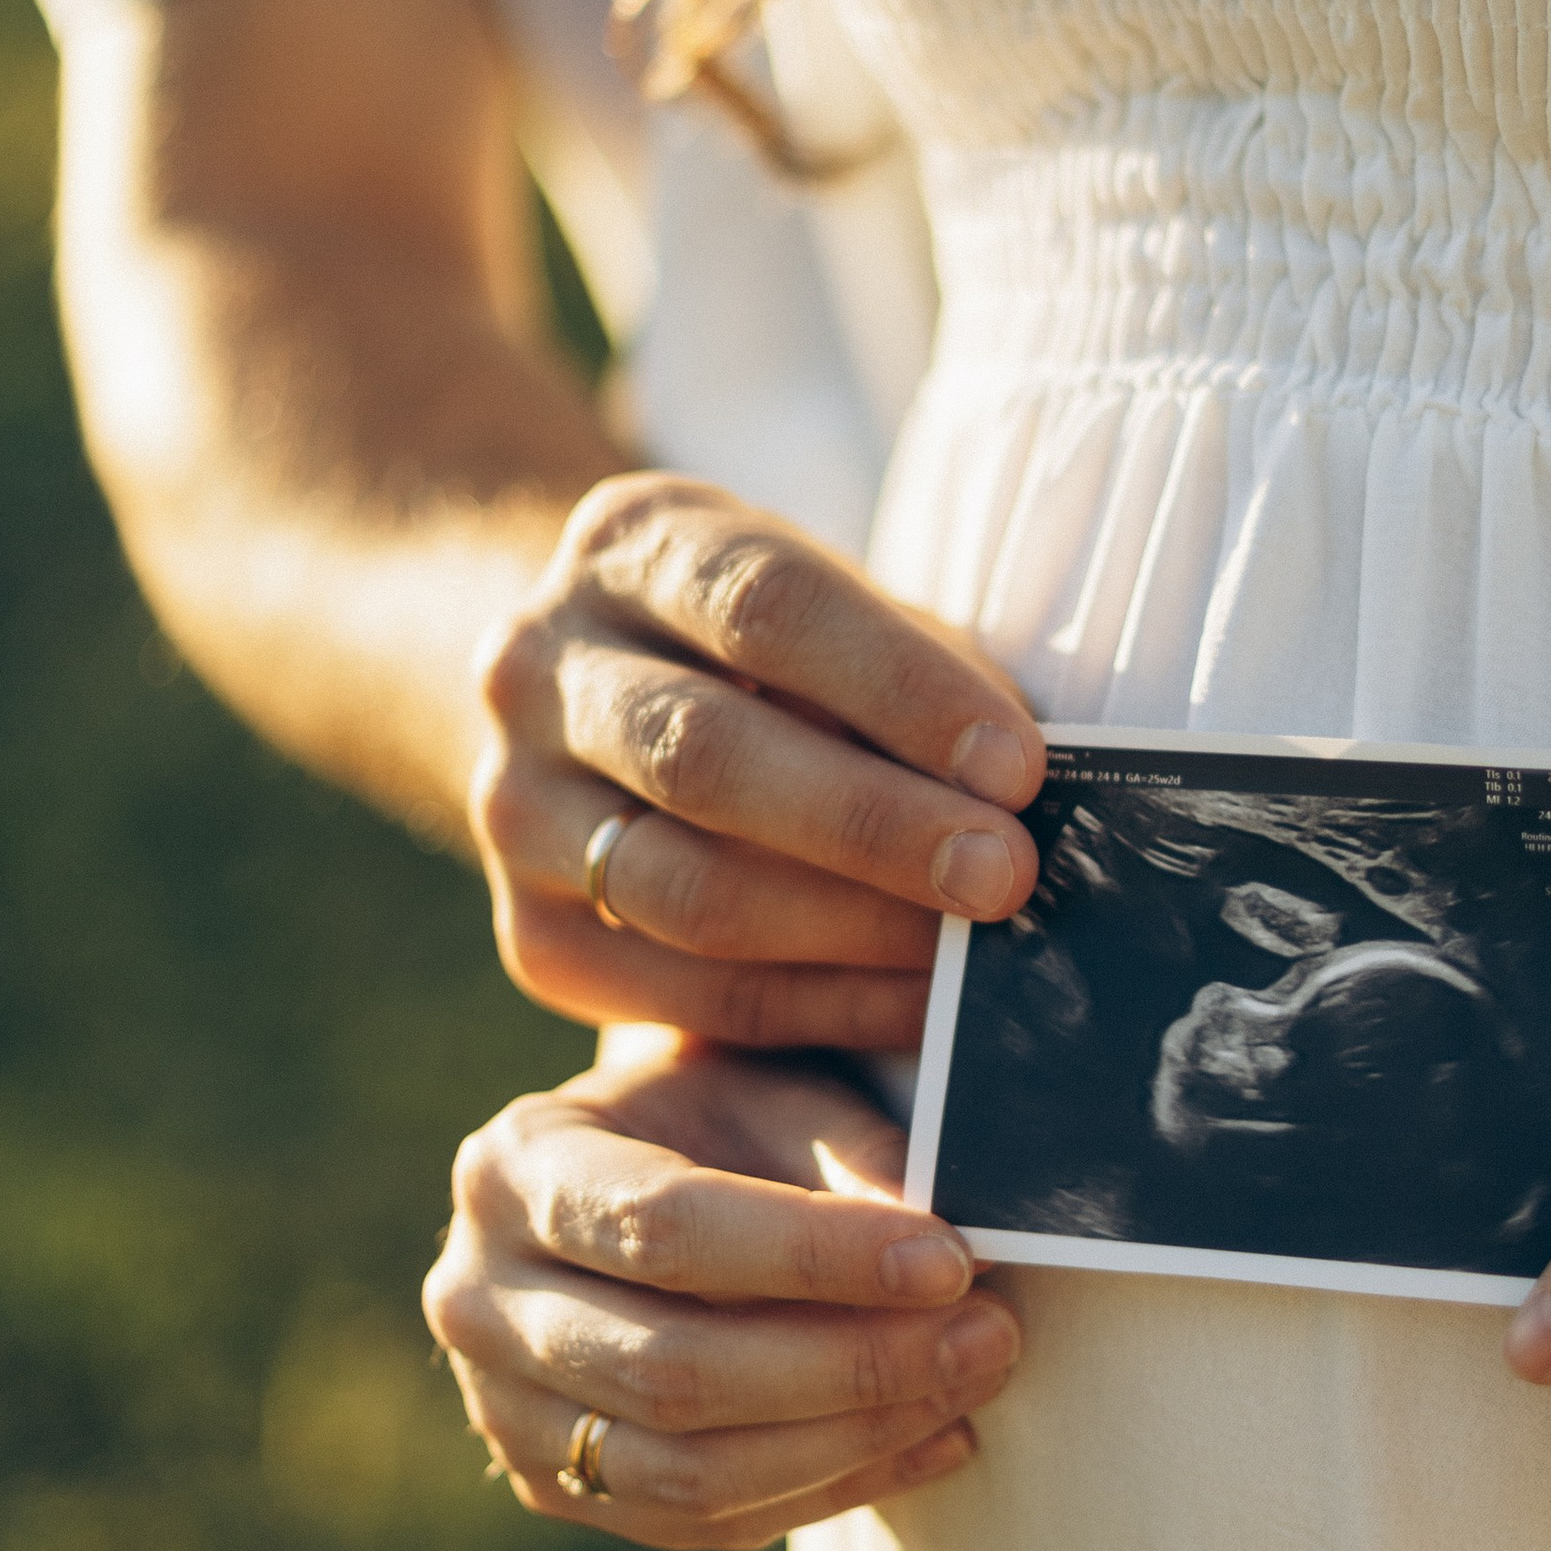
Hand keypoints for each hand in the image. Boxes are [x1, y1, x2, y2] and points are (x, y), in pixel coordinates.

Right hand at [424, 1032, 1020, 1550]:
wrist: (632, 1175)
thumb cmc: (714, 1116)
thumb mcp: (771, 1092)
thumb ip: (850, 1154)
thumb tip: (945, 1243)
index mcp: (513, 1169)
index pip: (663, 1228)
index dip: (814, 1256)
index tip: (950, 1260)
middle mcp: (477, 1297)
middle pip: (672, 1370)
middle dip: (852, 1365)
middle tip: (990, 1336)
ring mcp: (501, 1410)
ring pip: (686, 1471)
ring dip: (853, 1439)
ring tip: (973, 1388)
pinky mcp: (552, 1487)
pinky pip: (702, 1519)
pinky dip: (831, 1489)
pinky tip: (934, 1441)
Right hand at [471, 474, 1044, 1043]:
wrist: (600, 705)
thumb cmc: (778, 655)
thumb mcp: (838, 612)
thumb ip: (921, 675)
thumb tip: (1038, 786)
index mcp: (632, 543)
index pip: (765, 605)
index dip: (899, 688)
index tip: (1018, 764)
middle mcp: (537, 666)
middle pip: (705, 753)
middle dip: (874, 824)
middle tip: (1004, 875)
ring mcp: (512, 806)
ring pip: (684, 888)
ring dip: (849, 930)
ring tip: (968, 955)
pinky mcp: (530, 938)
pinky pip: (681, 992)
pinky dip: (814, 1006)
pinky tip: (910, 1007)